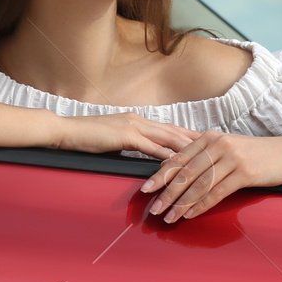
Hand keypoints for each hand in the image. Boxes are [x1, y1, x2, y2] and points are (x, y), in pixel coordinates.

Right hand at [50, 111, 201, 159]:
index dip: (188, 135)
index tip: (205, 141)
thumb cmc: (86, 137)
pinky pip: (150, 146)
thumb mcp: (114, 139)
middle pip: (174, 131)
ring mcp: (133, 126)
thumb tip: (145, 153)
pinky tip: (177, 161)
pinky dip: (164, 154)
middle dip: (196, 139)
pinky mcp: (125, 136)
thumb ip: (131, 144)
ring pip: (167, 137)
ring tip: (205, 154)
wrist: (66, 131)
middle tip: (215, 146)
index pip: (169, 128)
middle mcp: (139, 120)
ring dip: (186, 146)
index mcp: (137, 120)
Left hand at [140, 130, 281, 221]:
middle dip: (167, 193)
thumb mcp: (229, 146)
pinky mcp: (244, 173)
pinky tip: (191, 215)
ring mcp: (232, 158)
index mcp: (210, 137)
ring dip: (181, 204)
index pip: (179, 158)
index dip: (161, 175)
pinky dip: (201, 206)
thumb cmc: (257, 153)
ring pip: (199, 184)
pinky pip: (217, 193)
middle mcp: (218, 145)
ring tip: (169, 217)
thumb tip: (177, 167)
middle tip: (153, 209)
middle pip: (186, 172)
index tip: (146, 189)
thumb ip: (205, 153)